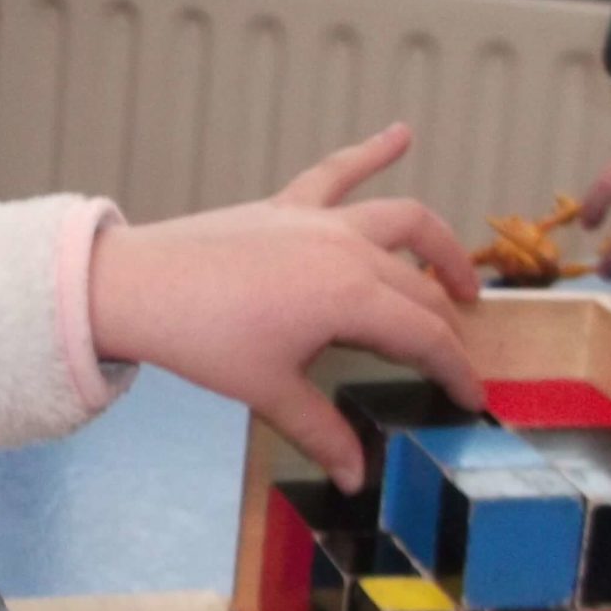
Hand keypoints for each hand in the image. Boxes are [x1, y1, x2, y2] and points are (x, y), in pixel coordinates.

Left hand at [87, 125, 481, 490]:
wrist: (137, 287)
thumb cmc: (203, 340)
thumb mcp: (268, 392)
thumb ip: (320, 431)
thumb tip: (353, 478)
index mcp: (352, 298)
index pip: (426, 337)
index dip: (456, 369)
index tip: (473, 397)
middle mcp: (348, 249)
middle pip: (420, 287)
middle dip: (445, 326)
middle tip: (452, 359)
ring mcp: (318, 221)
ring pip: (401, 220)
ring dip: (437, 244)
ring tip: (459, 278)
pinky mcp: (286, 205)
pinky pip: (337, 172)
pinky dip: (372, 151)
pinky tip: (401, 132)